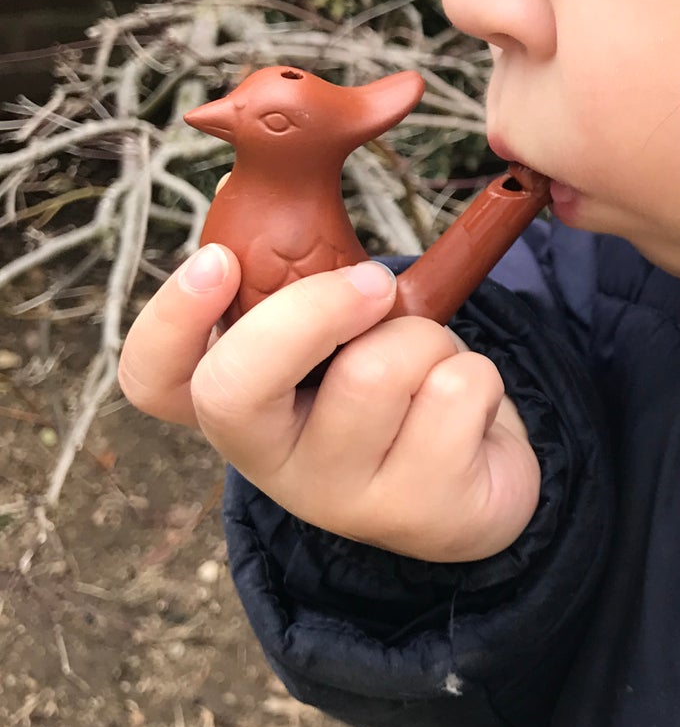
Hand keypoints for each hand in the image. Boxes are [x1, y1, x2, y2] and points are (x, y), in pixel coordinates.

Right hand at [117, 245, 540, 562]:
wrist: (477, 483)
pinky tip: (468, 410)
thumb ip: (313, 295)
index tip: (217, 260)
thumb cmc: (398, 389)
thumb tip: (285, 214)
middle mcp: (270, 462)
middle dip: (312, 311)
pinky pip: (455, 391)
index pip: (154, 380)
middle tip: (375, 284)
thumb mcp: (345, 338)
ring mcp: (338, 497)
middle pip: (238, 386)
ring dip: (426, 338)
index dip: (169, 321)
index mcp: (239, 406)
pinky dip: (477, 375)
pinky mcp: (416, 511)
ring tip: (432, 365)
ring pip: (376, 369)